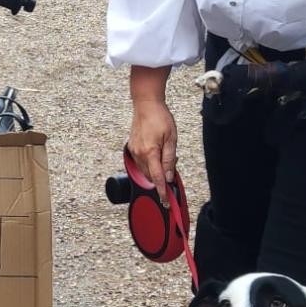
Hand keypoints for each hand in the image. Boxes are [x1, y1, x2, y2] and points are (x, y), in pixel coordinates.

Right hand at [127, 66, 178, 205]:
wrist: (146, 104)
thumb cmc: (160, 118)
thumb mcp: (172, 138)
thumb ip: (170, 159)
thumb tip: (169, 177)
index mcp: (150, 152)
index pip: (158, 178)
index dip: (163, 191)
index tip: (166, 202)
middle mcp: (139, 154)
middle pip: (151, 176)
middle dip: (162, 179)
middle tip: (172, 172)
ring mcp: (134, 151)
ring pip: (146, 170)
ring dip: (156, 171)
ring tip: (166, 158)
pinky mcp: (132, 148)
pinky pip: (141, 163)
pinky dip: (150, 164)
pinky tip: (157, 155)